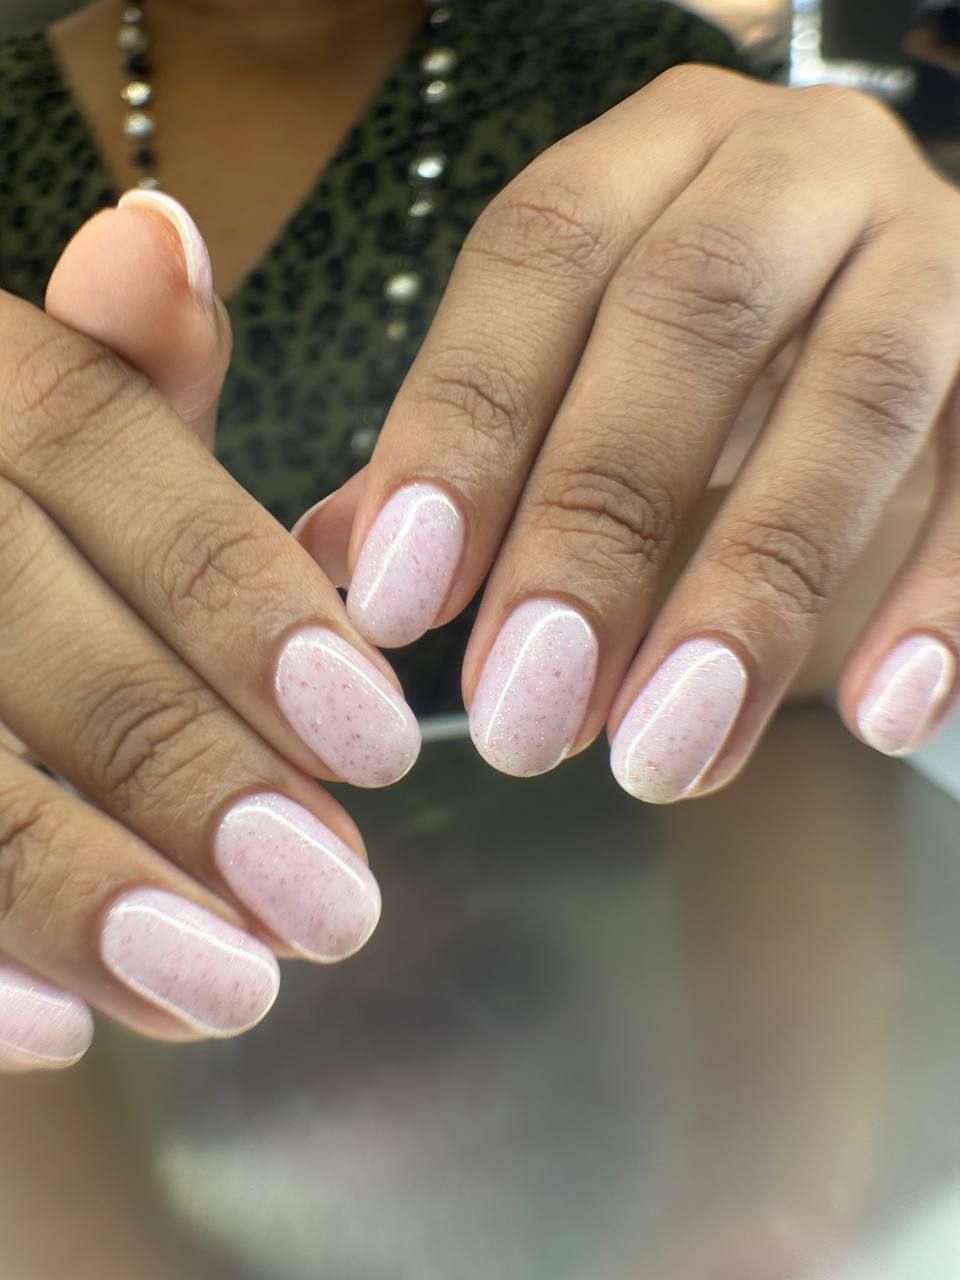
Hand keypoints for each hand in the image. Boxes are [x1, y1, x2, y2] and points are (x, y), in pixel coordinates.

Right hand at [0, 193, 418, 1071]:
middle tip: (330, 906)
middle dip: (186, 770)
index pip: (92, 439)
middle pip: (20, 610)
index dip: (242, 594)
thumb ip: (116, 374)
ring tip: (224, 988)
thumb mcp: (29, 424)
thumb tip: (160, 236)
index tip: (375, 741)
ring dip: (76, 886)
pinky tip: (59, 1029)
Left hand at [300, 65, 959, 798]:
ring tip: (670, 750)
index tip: (404, 603)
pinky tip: (883, 715)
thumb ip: (468, 440)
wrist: (876, 276)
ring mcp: (929, 249)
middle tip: (528, 714)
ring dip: (754, 592)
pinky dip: (945, 596)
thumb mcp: (576, 354)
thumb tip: (337, 562)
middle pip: (690, 320)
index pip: (537, 259)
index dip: (465, 426)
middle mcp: (793, 171)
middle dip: (599, 530)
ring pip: (858, 397)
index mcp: (650, 158)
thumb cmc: (695, 342)